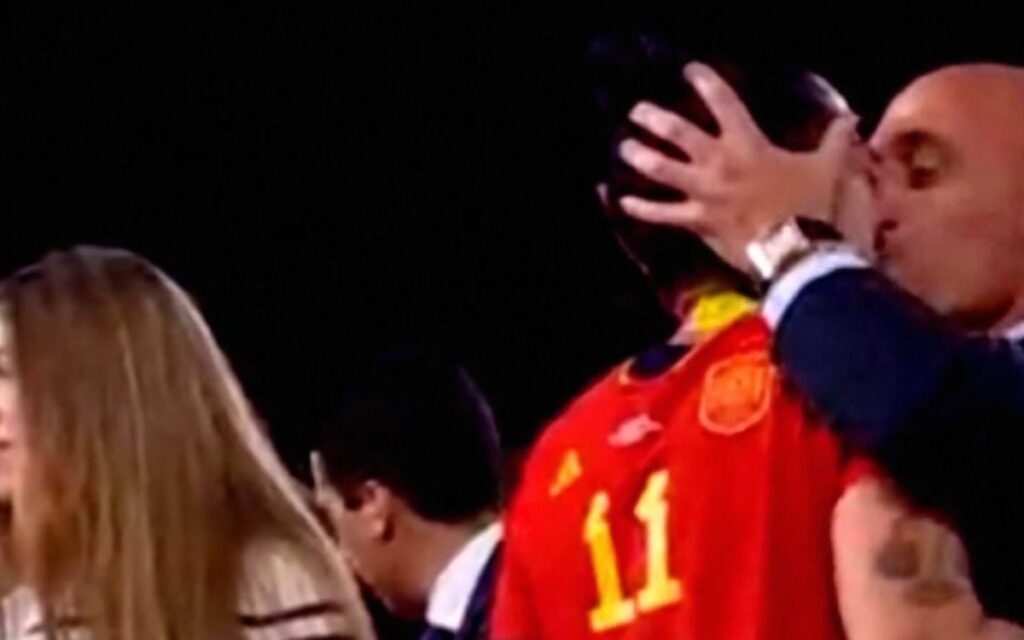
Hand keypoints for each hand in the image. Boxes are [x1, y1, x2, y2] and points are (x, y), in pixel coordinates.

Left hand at [617, 62, 858, 273]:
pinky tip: (622, 202)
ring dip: (641, 157)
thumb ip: (836, 141)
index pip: (724, 102)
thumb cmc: (814, 207)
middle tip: (638, 111)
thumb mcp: (830, 167)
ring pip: (663, 170)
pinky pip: (663, 214)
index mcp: (749, 144)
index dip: (706, 83)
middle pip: (679, 133)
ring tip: (625, 147)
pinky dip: (641, 209)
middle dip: (656, 119)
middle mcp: (720, 163)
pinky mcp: (698, 222)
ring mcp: (704, 193)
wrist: (798, 252)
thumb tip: (850, 119)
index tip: (690, 72)